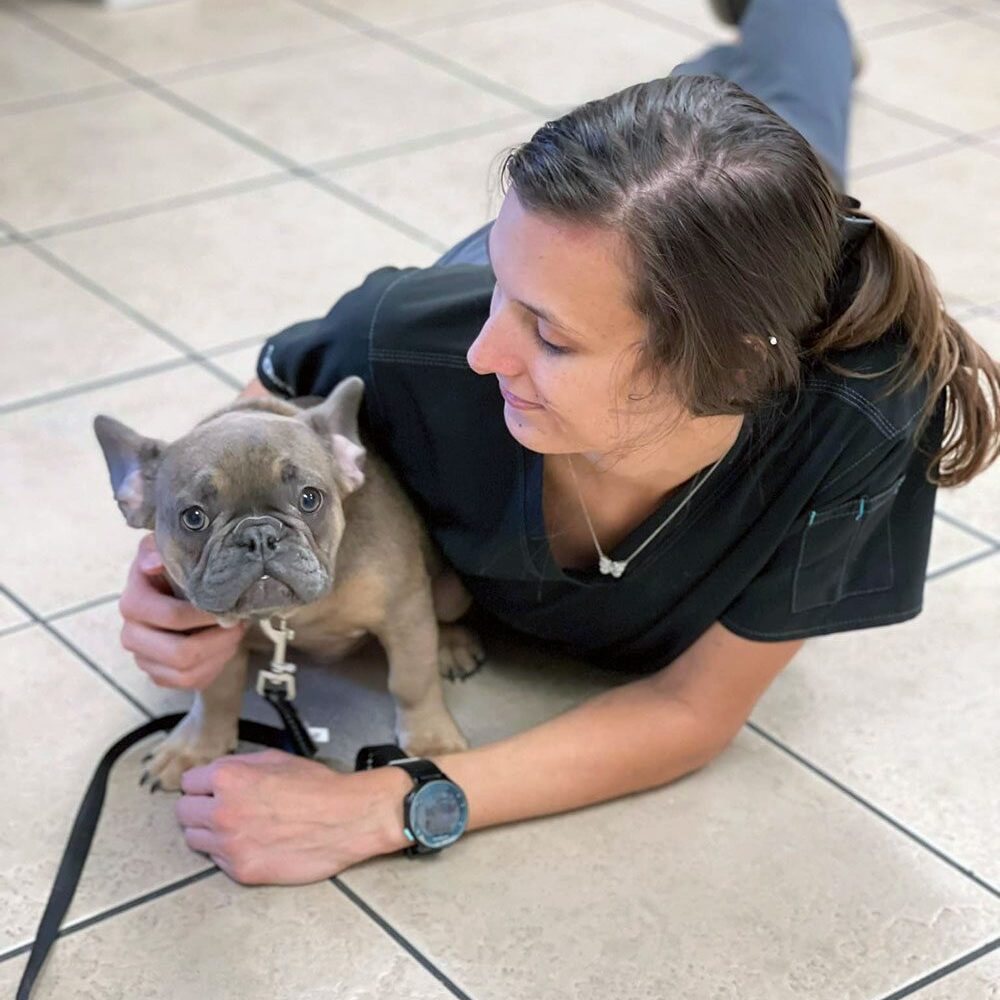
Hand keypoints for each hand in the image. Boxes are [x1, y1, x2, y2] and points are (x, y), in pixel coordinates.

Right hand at [118, 533, 248, 689]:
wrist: (172, 591)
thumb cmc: (172, 570)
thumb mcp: (166, 552)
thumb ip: (156, 551)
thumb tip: (154, 563)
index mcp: (133, 603)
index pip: (172, 617)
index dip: (207, 615)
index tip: (229, 605)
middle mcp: (131, 635)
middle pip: (181, 653)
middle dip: (219, 639)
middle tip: (238, 623)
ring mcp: (144, 659)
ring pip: (188, 672)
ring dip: (220, 653)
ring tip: (234, 634)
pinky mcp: (159, 675)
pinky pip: (190, 682)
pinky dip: (214, 667)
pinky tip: (223, 647)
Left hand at [175, 750, 411, 884]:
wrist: (346, 818)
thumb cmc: (317, 786)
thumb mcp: (275, 759)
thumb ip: (239, 766)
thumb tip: (216, 774)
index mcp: (228, 778)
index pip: (188, 783)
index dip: (203, 784)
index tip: (212, 789)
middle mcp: (221, 811)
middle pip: (184, 813)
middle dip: (200, 808)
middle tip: (222, 808)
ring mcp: (229, 844)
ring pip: (194, 839)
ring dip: (209, 833)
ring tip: (238, 827)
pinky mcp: (241, 870)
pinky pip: (217, 861)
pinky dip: (229, 853)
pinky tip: (253, 842)